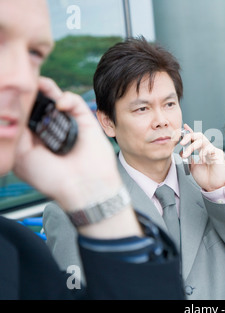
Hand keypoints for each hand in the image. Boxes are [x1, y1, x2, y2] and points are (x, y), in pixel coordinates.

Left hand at [13, 77, 122, 210]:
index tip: (11, 94)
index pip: (26, 115)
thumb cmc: (52, 178)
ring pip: (57, 98)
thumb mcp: (22, 156)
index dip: (20, 104)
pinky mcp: (85, 121)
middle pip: (40, 104)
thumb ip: (19, 131)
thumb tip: (19, 109)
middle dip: (32, 93)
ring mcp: (69, 124)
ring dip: (47, 88)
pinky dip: (66, 98)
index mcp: (35, 139)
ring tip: (40, 84)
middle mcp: (52, 130)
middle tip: (25, 85)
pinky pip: (75, 102)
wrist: (82, 186)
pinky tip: (59, 104)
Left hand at [179, 124, 224, 191]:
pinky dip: (202, 153)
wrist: (213, 186)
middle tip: (181, 143)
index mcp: (201, 150)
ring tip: (186, 155)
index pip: (195, 138)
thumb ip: (188, 158)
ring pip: (202, 140)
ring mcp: (213, 150)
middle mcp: (207, 148)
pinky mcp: (218, 154)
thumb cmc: (204, 177)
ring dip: (192, 147)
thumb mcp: (192, 167)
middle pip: (198, 136)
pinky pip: (209, 148)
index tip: (183, 127)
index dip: (189, 132)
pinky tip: (201, 160)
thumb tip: (181, 150)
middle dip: (189, 136)